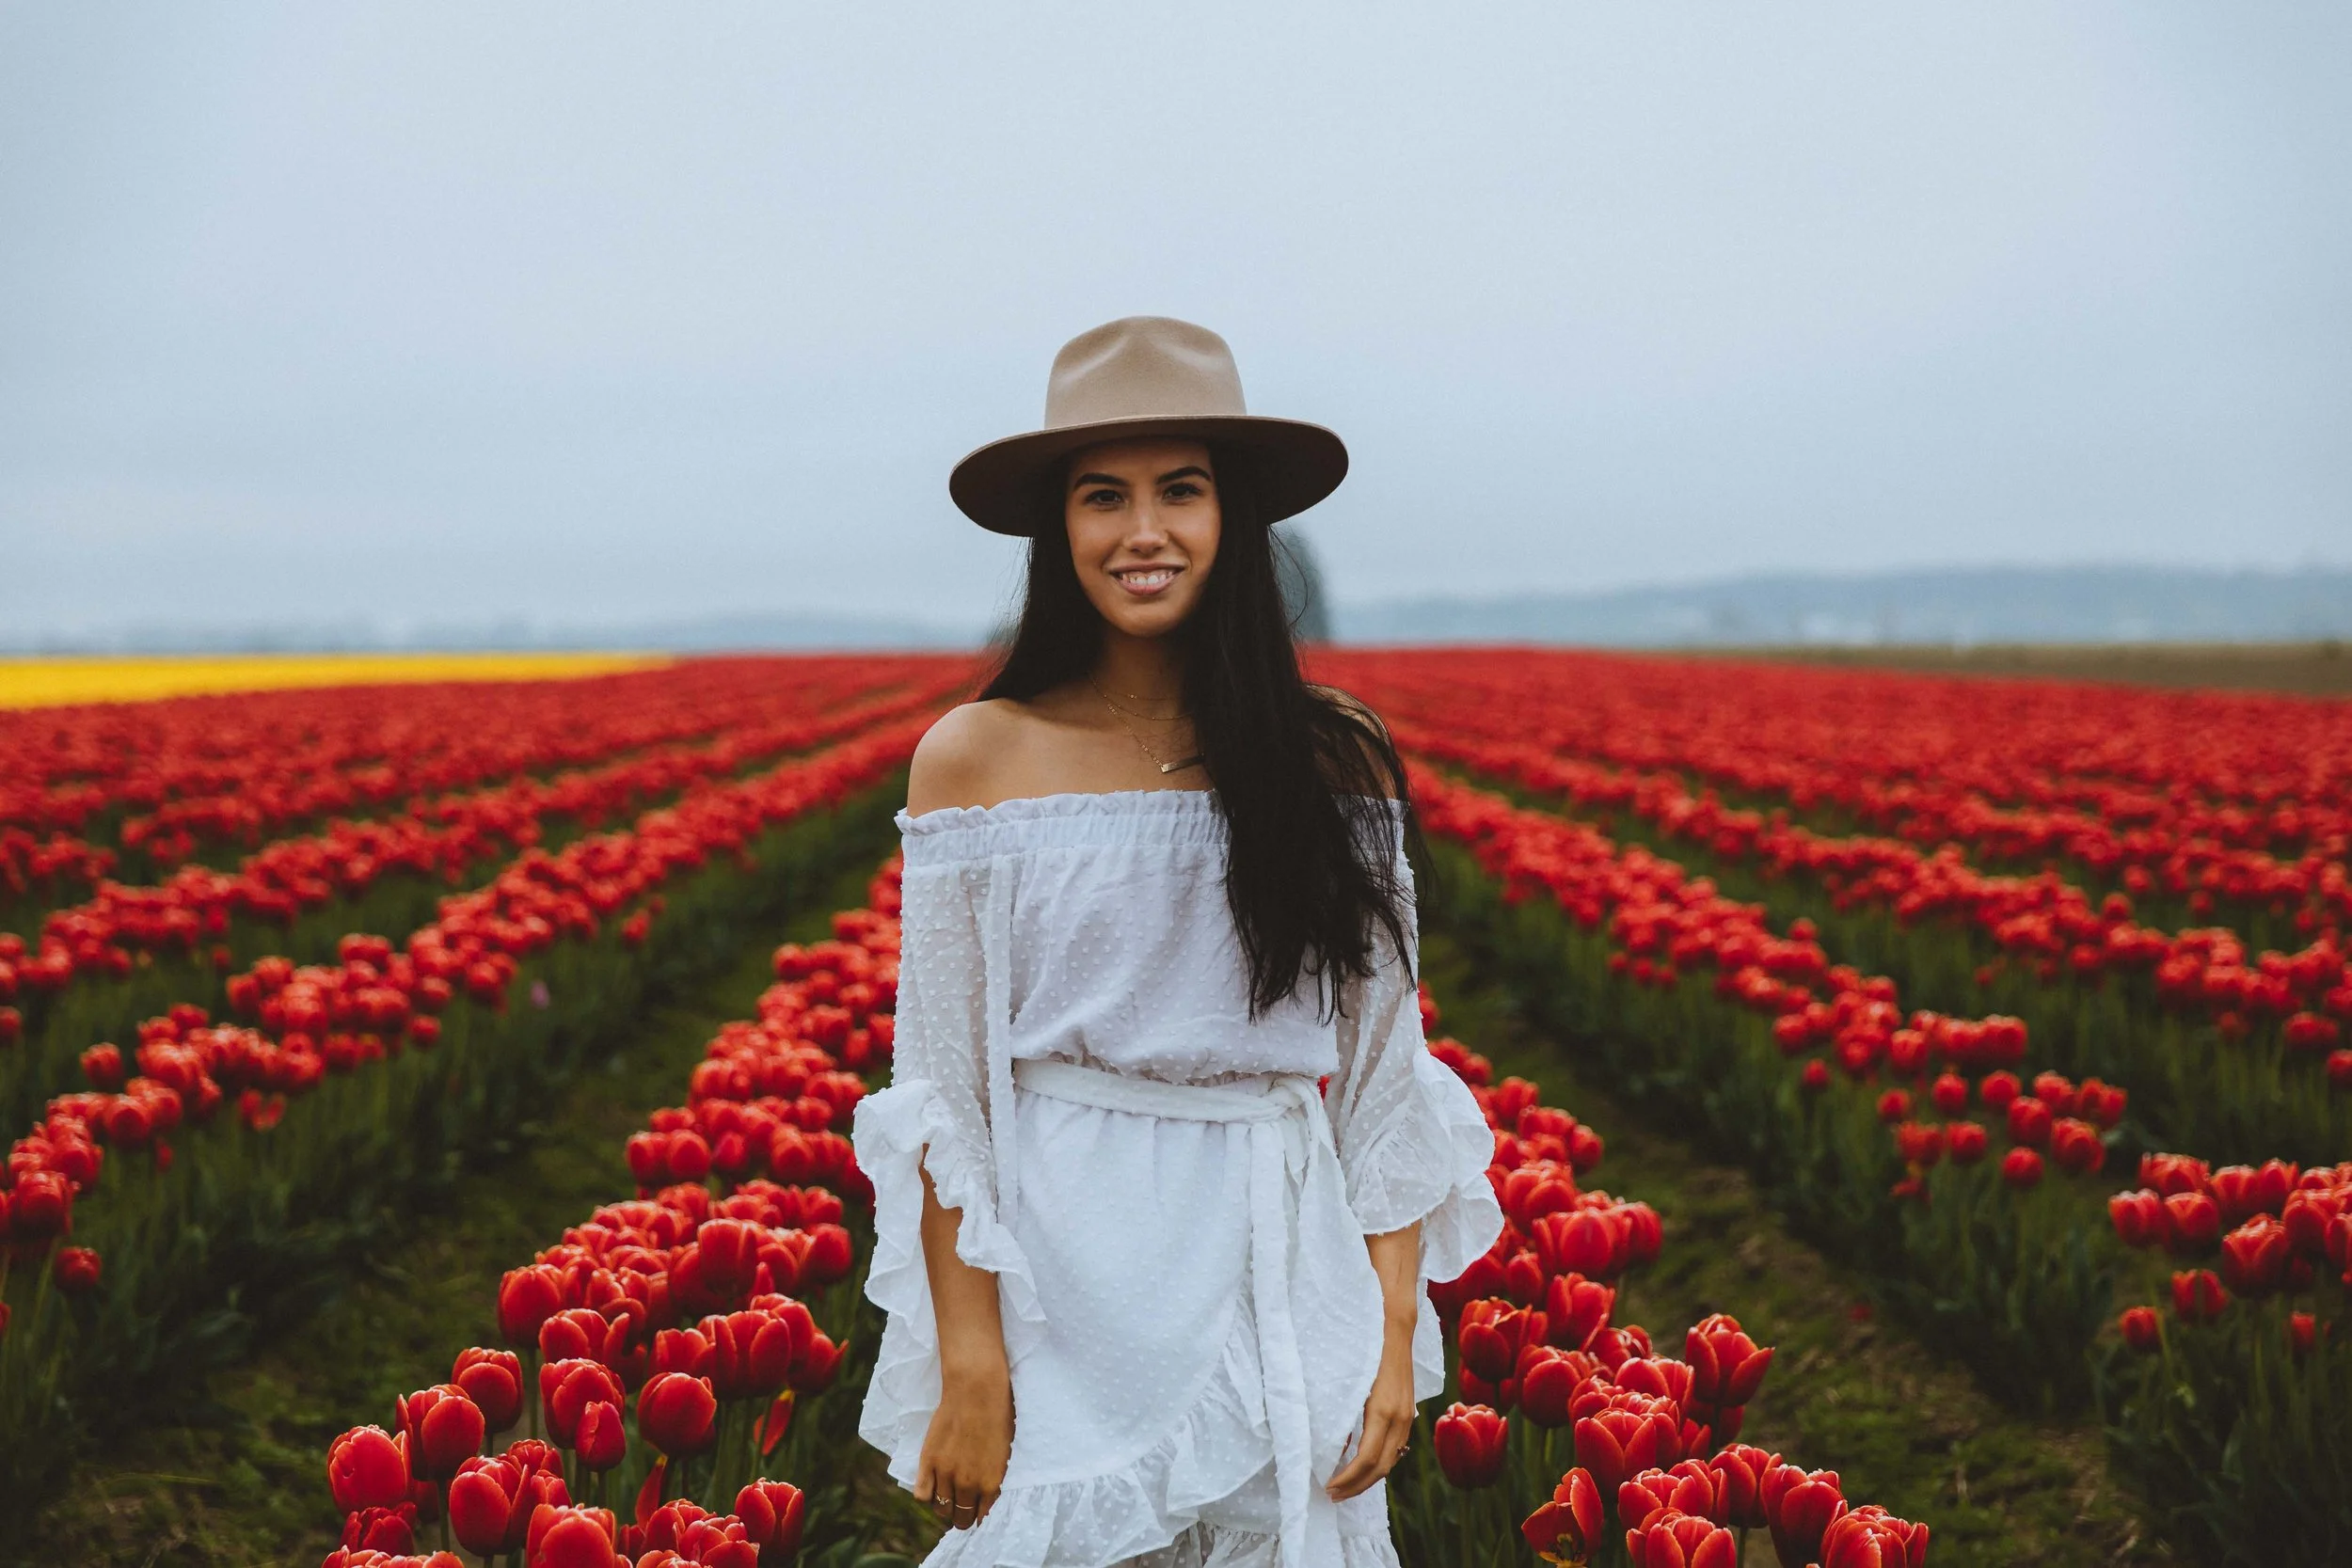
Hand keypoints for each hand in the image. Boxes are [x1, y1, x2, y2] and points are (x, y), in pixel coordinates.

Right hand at [915, 1360, 1012, 1529]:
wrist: (977, 1389)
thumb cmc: (998, 1415)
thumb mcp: (1006, 1452)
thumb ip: (996, 1477)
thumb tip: (989, 1495)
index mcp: (992, 1484)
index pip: (983, 1518)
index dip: (980, 1516)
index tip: (978, 1513)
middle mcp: (968, 1484)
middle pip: (961, 1518)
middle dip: (963, 1516)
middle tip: (963, 1507)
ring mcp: (946, 1474)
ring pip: (941, 1509)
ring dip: (945, 1507)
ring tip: (949, 1496)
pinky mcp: (928, 1461)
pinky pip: (921, 1494)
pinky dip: (927, 1494)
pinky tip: (934, 1484)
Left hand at [1326, 1319, 1417, 1501]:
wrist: (1395, 1328)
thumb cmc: (1366, 1350)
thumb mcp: (1349, 1383)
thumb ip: (1343, 1415)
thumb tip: (1333, 1447)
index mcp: (1383, 1412)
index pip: (1367, 1460)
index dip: (1348, 1479)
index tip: (1329, 1487)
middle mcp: (1400, 1419)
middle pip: (1381, 1468)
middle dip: (1356, 1486)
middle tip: (1332, 1495)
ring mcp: (1407, 1417)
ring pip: (1391, 1461)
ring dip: (1368, 1478)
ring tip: (1344, 1485)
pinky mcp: (1408, 1413)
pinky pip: (1395, 1448)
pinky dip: (1378, 1463)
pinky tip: (1362, 1464)